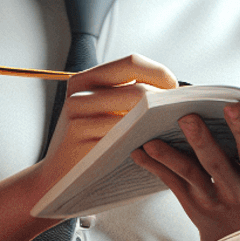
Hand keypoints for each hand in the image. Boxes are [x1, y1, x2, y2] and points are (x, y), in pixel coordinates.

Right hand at [36, 54, 177, 194]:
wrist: (59, 178)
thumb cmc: (92, 145)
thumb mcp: (105, 114)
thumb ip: (130, 97)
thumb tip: (178, 91)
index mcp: (86, 79)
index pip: (132, 62)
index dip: (160, 74)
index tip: (176, 92)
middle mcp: (78, 92)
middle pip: (138, 89)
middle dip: (165, 104)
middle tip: (180, 117)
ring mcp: (76, 114)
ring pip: (134, 113)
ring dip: (157, 124)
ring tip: (171, 132)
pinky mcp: (78, 139)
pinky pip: (123, 137)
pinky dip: (143, 141)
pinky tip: (153, 148)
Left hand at [133, 102, 239, 240]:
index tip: (232, 105)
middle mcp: (235, 189)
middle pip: (217, 164)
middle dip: (202, 141)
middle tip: (187, 118)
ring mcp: (211, 200)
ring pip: (190, 176)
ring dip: (170, 157)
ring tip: (152, 141)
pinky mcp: (191, 205)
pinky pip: (171, 184)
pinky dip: (155, 167)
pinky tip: (139, 152)